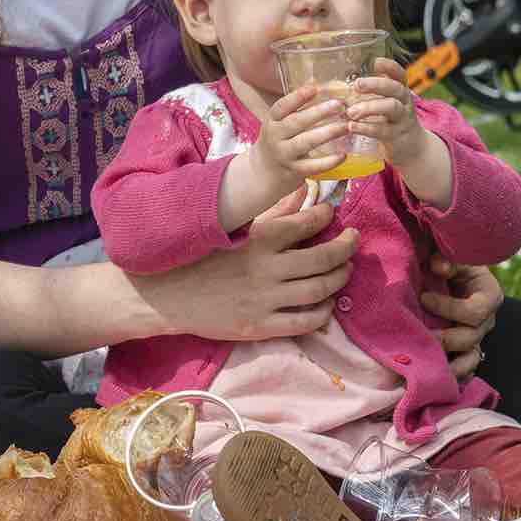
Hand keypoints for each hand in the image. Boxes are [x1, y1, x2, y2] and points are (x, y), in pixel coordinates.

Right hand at [134, 193, 361, 343]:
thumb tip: (303, 193)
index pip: (305, 224)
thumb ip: (272, 212)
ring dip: (339, 278)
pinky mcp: (260, 326)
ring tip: (344, 270)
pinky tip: (327, 304)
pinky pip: (305, 322)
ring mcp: (264, 300)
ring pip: (320, 291)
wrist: (167, 295)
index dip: (326, 217)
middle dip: (346, 248)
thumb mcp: (234, 229)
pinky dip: (324, 313)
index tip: (333, 214)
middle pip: (323, 259)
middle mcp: (265, 269)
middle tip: (353, 242)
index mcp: (257, 239)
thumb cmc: (200, 256)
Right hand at [246, 82, 354, 195]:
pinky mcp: (295, 171)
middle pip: (296, 123)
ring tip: (346, 126)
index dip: (297, 97)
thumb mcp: (279, 123)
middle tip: (339, 105)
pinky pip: (313, 166)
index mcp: (272, 121)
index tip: (313, 87)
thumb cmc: (279, 140)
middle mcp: (276, 137)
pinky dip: (329, 161)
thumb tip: (319, 84)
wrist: (264, 172)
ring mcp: (285, 155)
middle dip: (318, 113)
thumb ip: (295, 109)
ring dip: (327, 133)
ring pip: (305, 143)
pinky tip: (343, 155)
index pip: (281, 107)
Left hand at [344, 60, 433, 166]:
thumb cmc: (389, 119)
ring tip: (351, 112)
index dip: (389, 66)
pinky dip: (367, 128)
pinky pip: (383, 131)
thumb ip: (368, 94)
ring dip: (370, 107)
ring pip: (391, 107)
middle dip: (376, 84)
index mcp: (399, 90)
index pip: (399, 73)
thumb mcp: (384, 102)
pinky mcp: (397, 136)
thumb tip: (335, 84)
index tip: (375, 62)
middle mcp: (403, 101)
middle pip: (395, 88)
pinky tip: (352, 127)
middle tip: (357, 84)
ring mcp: (402, 118)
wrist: (411, 146)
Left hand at [419, 254, 502, 380]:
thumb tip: (438, 266)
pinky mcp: (465, 350)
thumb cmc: (453, 261)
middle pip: (471, 338)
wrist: (451, 275)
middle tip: (420, 337)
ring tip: (429, 368)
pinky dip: (452, 377)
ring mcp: (476, 338)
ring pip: (470, 360)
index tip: (423, 297)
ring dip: (450, 366)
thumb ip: (448, 258)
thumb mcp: (455, 254)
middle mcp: (486, 321)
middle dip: (445, 339)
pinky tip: (435, 379)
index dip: (450, 307)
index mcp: (489, 296)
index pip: (475, 311)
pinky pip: (464, 369)